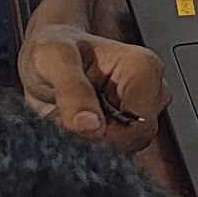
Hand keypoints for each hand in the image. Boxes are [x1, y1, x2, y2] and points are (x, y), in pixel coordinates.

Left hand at [19, 21, 169, 152]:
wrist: (45, 55)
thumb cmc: (53, 49)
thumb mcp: (53, 60)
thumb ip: (72, 91)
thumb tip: (90, 126)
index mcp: (143, 67)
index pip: (141, 125)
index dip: (107, 133)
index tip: (79, 122)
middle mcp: (152, 87)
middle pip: (138, 137)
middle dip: (102, 135)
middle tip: (74, 113)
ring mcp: (145, 106)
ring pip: (130, 144)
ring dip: (98, 138)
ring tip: (78, 112)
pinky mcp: (134, 122)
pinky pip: (120, 147)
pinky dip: (97, 142)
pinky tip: (84, 120)